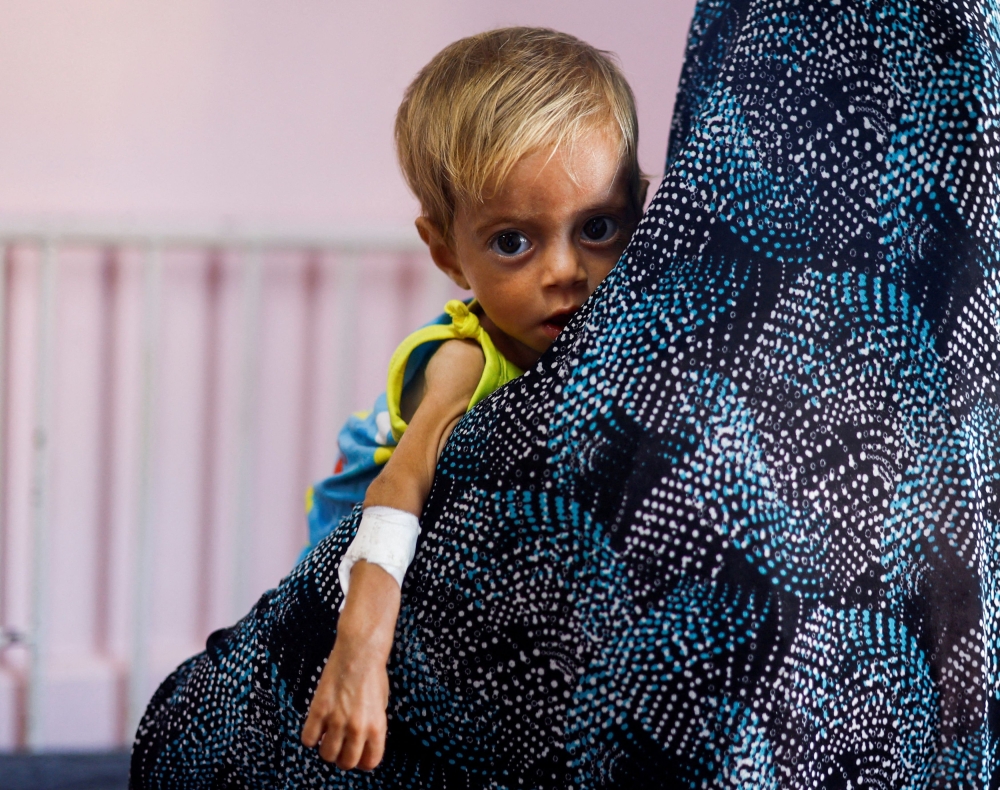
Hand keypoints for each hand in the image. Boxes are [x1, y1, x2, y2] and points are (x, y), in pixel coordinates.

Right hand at [301, 561, 400, 770]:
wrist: (360, 651)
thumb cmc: (372, 675)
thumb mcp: (381, 705)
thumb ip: (372, 727)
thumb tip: (362, 744)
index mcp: (377, 727)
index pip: (369, 763)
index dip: (362, 760)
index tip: (358, 752)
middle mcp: (357, 728)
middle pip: (345, 763)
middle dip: (343, 757)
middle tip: (342, 745)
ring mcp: (337, 720)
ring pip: (326, 755)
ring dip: (327, 749)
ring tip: (329, 736)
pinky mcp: (319, 710)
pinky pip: (308, 739)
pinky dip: (311, 737)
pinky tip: (317, 727)